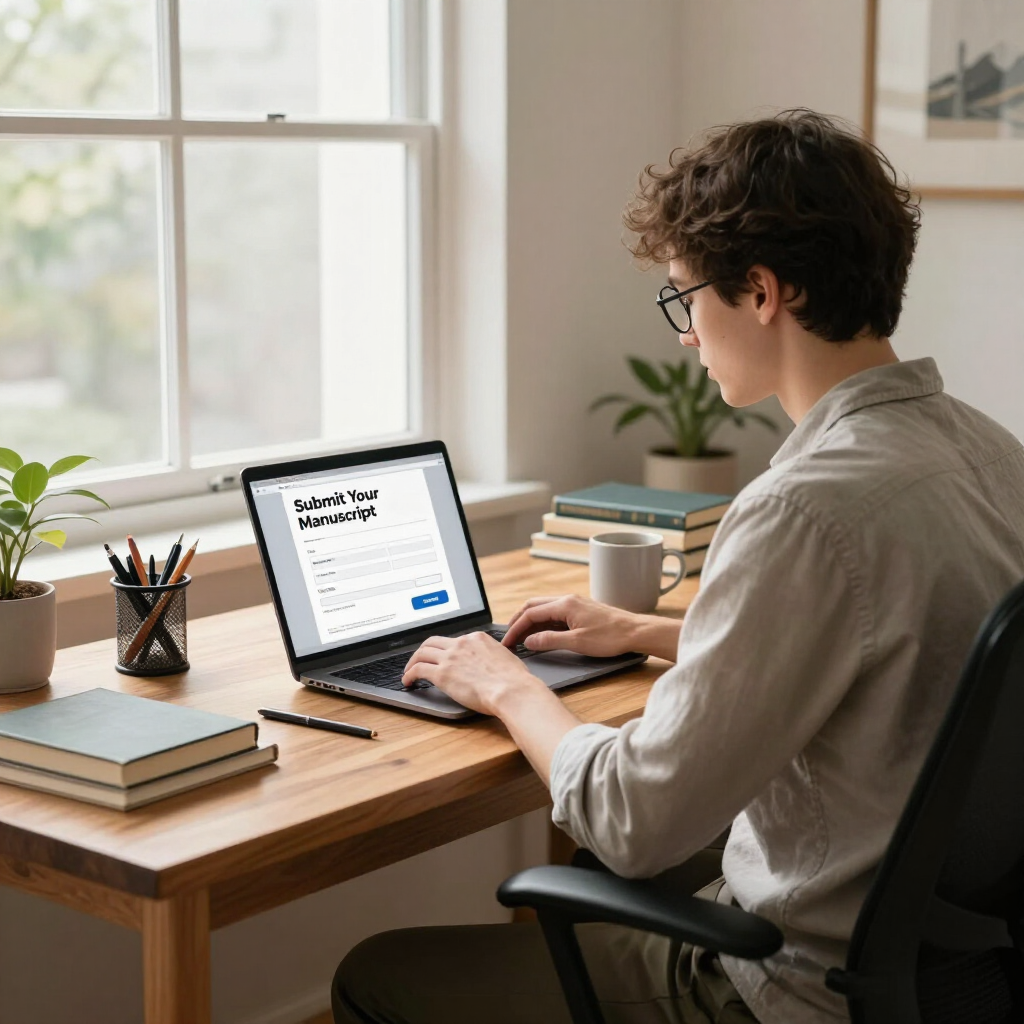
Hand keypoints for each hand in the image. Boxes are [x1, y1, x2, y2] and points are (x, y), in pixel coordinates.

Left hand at [402, 632, 545, 715]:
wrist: (512, 690)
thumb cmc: (515, 680)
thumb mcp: (505, 658)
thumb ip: (493, 656)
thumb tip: (493, 663)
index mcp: (477, 638)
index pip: (454, 640)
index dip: (445, 650)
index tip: (442, 657)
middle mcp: (462, 643)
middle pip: (433, 642)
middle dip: (423, 650)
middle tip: (419, 660)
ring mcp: (451, 657)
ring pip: (422, 653)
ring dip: (412, 661)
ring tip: (408, 671)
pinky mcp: (442, 674)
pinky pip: (418, 669)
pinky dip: (409, 674)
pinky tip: (408, 682)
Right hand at [500, 594, 642, 657]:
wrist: (636, 632)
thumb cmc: (611, 637)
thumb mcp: (577, 642)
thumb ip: (550, 641)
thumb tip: (529, 641)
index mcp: (564, 605)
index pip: (531, 613)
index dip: (516, 628)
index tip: (508, 642)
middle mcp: (567, 600)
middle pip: (534, 606)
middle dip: (518, 621)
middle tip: (509, 638)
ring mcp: (575, 604)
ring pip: (544, 609)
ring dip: (531, 622)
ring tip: (522, 638)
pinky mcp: (581, 610)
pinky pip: (555, 614)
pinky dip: (543, 623)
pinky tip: (542, 635)